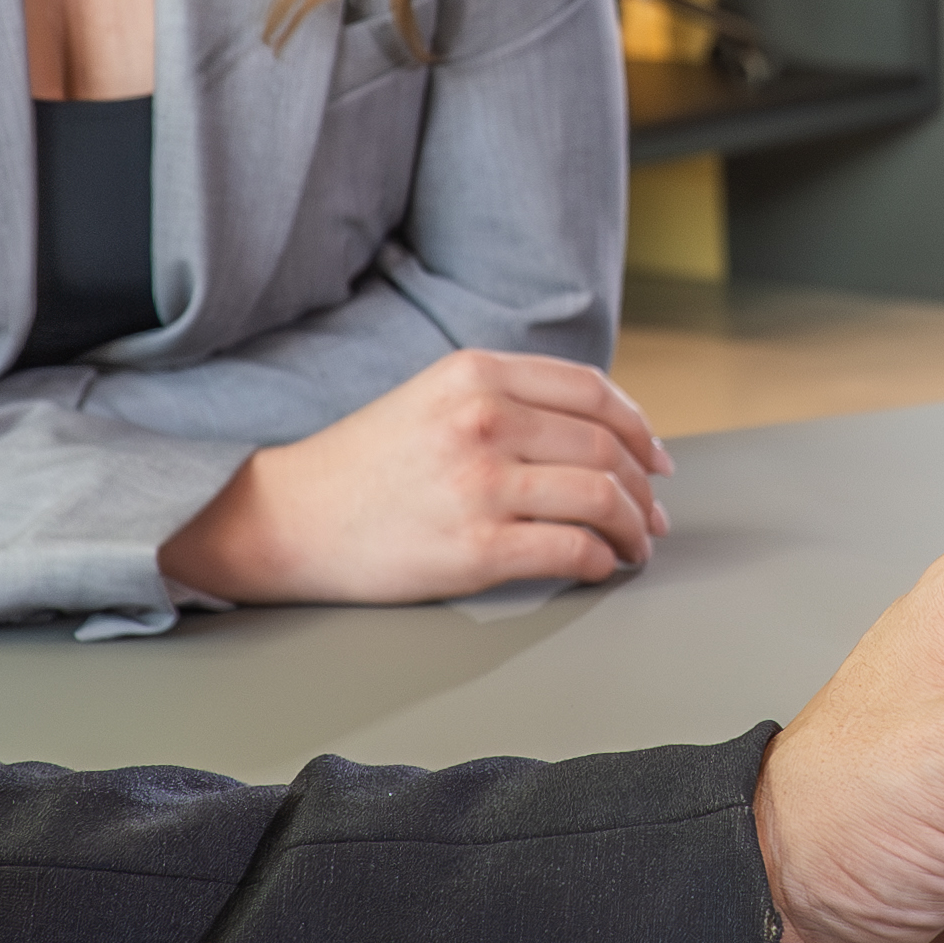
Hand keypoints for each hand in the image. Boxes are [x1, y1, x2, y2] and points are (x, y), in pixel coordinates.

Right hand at [159, 350, 671, 605]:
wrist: (289, 519)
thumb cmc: (365, 466)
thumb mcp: (434, 399)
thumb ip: (506, 400)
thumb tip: (597, 434)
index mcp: (476, 375)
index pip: (592, 391)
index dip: (637, 428)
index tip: (654, 458)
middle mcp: (484, 421)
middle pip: (606, 448)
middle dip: (644, 487)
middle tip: (652, 515)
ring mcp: (482, 485)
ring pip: (602, 498)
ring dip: (633, 528)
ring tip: (634, 546)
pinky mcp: (477, 548)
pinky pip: (573, 550)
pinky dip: (601, 561)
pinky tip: (599, 567)